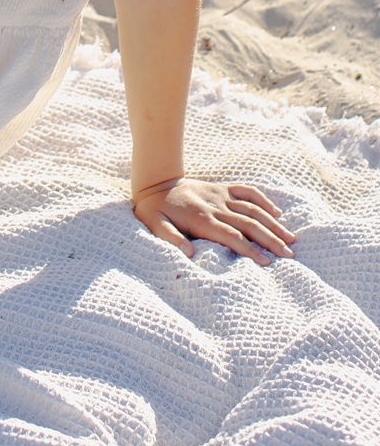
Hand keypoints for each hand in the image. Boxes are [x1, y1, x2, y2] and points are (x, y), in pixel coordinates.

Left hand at [131, 177, 296, 265]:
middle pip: (249, 224)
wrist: (156, 183)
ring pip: (253, 209)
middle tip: (289, 255)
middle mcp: (216, 207)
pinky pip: (247, 191)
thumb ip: (170, 238)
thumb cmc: (155, 210)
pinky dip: (263, 200)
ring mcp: (221, 195)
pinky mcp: (223, 188)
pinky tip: (277, 212)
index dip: (250, 249)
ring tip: (291, 239)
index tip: (267, 263)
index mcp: (202, 220)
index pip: (232, 236)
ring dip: (273, 223)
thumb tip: (188, 253)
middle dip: (271, 240)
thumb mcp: (155, 225)